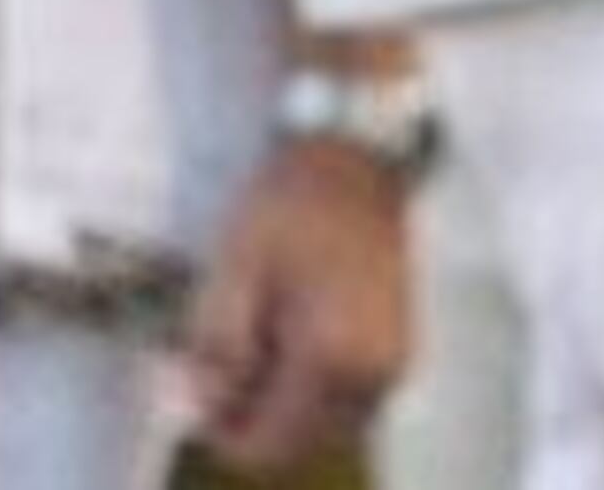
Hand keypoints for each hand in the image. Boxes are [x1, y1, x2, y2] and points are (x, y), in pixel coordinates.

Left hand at [176, 138, 412, 475]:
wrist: (353, 159)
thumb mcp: (231, 275)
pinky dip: (312, 392)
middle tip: (229, 362)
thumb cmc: (288, 209)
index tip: (204, 381)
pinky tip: (294, 341)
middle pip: (298, 445)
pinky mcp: (399, 347)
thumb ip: (216, 353)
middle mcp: (374, 373)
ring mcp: (393, 362)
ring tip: (262, 346)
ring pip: (323, 428)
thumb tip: (206, 408)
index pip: (266, 445)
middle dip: (254, 419)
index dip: (222, 428)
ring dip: (284, 408)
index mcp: (332, 358)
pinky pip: (347, 403)